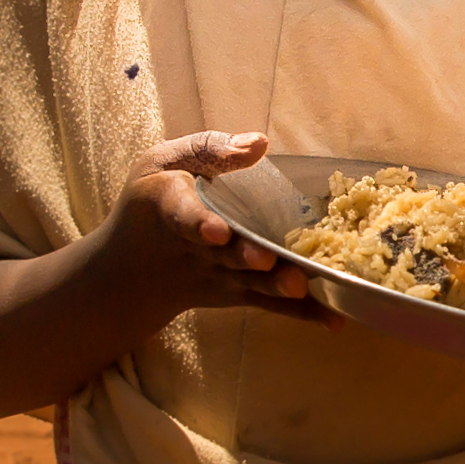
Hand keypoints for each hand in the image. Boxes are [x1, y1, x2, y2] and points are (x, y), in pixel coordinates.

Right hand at [99, 132, 318, 327]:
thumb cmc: (152, 201)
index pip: (183, 216)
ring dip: (276, 285)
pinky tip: (332, 320)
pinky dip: (300, 313)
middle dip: (245, 256)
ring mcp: (218, 276)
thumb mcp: (164, 163)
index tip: (217, 232)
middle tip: (265, 260)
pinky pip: (268, 304)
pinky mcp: (236, 294)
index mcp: (170, 206)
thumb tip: (259, 143)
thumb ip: (208, 150)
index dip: (200, 224)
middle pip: (224, 255)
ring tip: (301, 286)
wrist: (131, 271)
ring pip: (250, 282)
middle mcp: (196, 249)